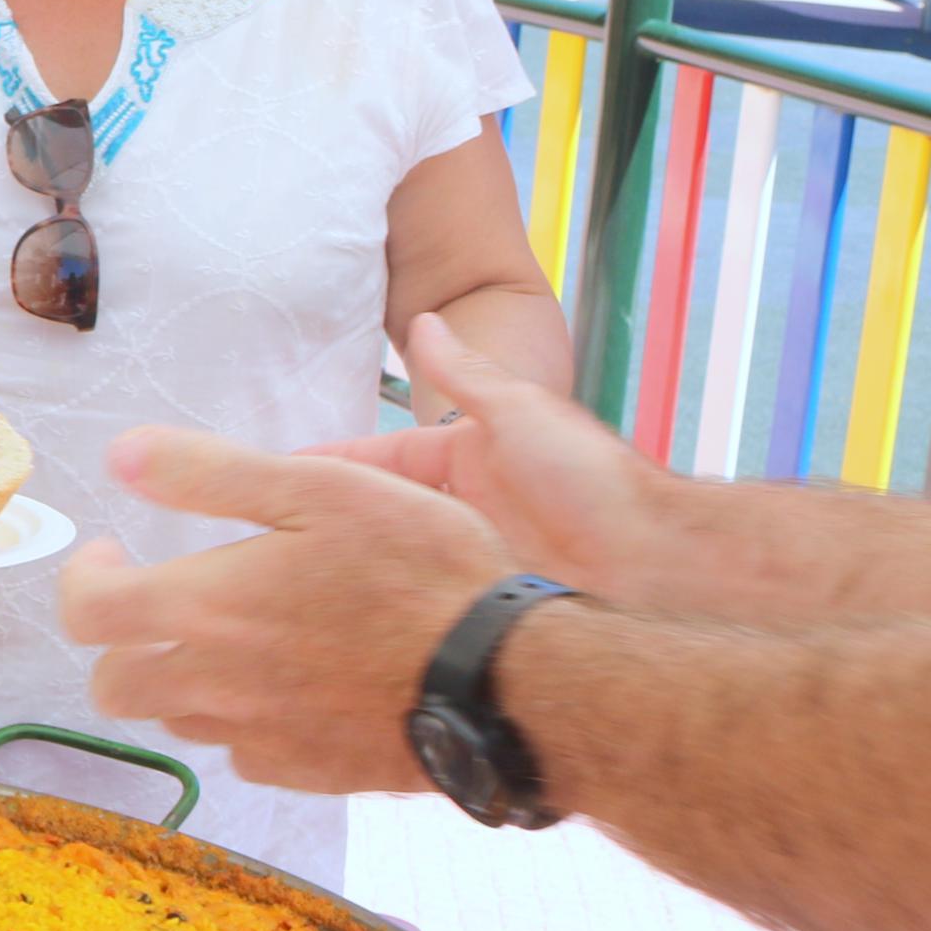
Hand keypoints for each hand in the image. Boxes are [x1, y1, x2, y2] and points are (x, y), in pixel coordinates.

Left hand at [57, 424, 520, 796]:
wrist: (507, 680)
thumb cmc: (419, 570)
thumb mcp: (320, 487)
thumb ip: (209, 473)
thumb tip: (121, 455)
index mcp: (204, 611)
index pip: (86, 613)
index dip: (83, 579)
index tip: (113, 554)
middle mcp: (215, 686)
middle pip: (115, 687)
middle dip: (122, 644)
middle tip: (163, 605)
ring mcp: (260, 738)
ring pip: (178, 720)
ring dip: (181, 682)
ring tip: (228, 638)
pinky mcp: (308, 773)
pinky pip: (245, 752)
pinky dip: (246, 720)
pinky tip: (287, 685)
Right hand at [306, 316, 676, 596]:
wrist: (657, 562)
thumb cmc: (594, 478)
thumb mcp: (521, 411)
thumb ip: (464, 374)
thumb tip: (427, 319)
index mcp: (472, 456)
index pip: (386, 455)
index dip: (336, 462)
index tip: (279, 472)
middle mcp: (470, 504)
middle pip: (387, 507)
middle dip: (337, 515)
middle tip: (274, 532)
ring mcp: (477, 553)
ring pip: (402, 553)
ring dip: (363, 559)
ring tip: (299, 575)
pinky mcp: (486, 599)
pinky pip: (429, 594)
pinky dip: (398, 597)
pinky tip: (357, 610)